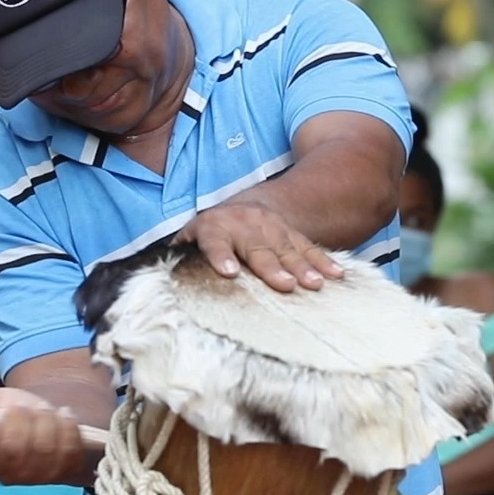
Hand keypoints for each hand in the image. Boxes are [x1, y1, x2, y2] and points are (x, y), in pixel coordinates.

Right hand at [0, 388, 90, 485]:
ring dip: (45, 419)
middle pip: (13, 449)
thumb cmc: (14, 414)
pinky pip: (68, 448)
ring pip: (44, 448)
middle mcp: (6, 473)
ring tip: (44, 411)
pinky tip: (63, 415)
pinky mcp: (63, 471)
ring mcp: (36, 476)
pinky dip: (67, 425)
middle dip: (20, 419)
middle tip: (22, 407)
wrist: (48, 420)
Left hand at [172, 200, 343, 292]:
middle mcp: (243, 225)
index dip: (220, 256)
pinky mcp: (291, 233)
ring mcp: (270, 227)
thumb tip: (157, 278)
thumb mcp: (190, 238)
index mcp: (213, 228)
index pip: (214, 242)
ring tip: (315, 284)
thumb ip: (178, 255)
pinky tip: (336, 275)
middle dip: (273, 268)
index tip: (229, 272)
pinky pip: (309, 247)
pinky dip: (324, 261)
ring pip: (288, 248)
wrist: (242, 208)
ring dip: (303, 267)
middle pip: (259, 248)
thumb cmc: (209, 235)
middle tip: (285, 286)